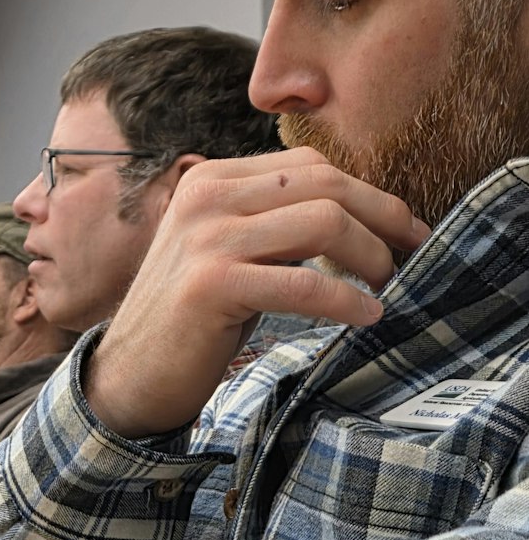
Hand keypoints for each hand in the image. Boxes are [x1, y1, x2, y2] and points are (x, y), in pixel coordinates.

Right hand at [86, 148, 429, 438]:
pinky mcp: (212, 286)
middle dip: (382, 218)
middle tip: (410, 254)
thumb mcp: (226, 250)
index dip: (368, 193)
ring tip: (386, 286)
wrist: (130, 375)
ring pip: (323, 223)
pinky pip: (304, 283)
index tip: (401, 229)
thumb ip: (272, 220)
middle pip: (325, 185)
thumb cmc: (191, 319)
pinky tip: (366, 316)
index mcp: (212, 179)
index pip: (310, 164)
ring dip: (371, 258)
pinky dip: (346, 299)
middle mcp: (206, 197)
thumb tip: (359, 213)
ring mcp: (207, 239)